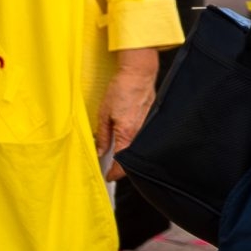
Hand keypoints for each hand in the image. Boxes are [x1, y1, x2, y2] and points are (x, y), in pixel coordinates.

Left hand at [98, 47, 159, 174]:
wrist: (139, 74)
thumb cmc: (122, 89)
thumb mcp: (104, 113)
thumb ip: (102, 135)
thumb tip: (99, 150)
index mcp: (127, 134)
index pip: (121, 164)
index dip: (114, 173)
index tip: (108, 176)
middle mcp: (140, 134)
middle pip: (132, 159)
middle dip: (122, 167)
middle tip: (112, 167)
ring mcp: (147, 128)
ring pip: (138, 149)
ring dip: (129, 154)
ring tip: (118, 153)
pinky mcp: (151, 122)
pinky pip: (143, 138)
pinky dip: (135, 142)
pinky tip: (128, 138)